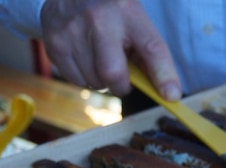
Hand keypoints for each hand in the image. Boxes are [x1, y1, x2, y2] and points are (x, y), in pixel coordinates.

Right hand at [40, 0, 180, 99]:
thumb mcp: (135, 23)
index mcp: (129, 13)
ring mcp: (73, 30)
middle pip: (113, 74)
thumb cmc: (112, 14)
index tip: (171, 96)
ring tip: (100, 59)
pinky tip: (84, 58)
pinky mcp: (54, 42)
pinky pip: (76, 80)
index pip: (152, 49)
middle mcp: (99, 19)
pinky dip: (84, 78)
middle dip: (121, 85)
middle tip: (122, 78)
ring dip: (102, 81)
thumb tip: (167, 93)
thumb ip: (150, 56)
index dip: (164, 75)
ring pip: (94, 82)